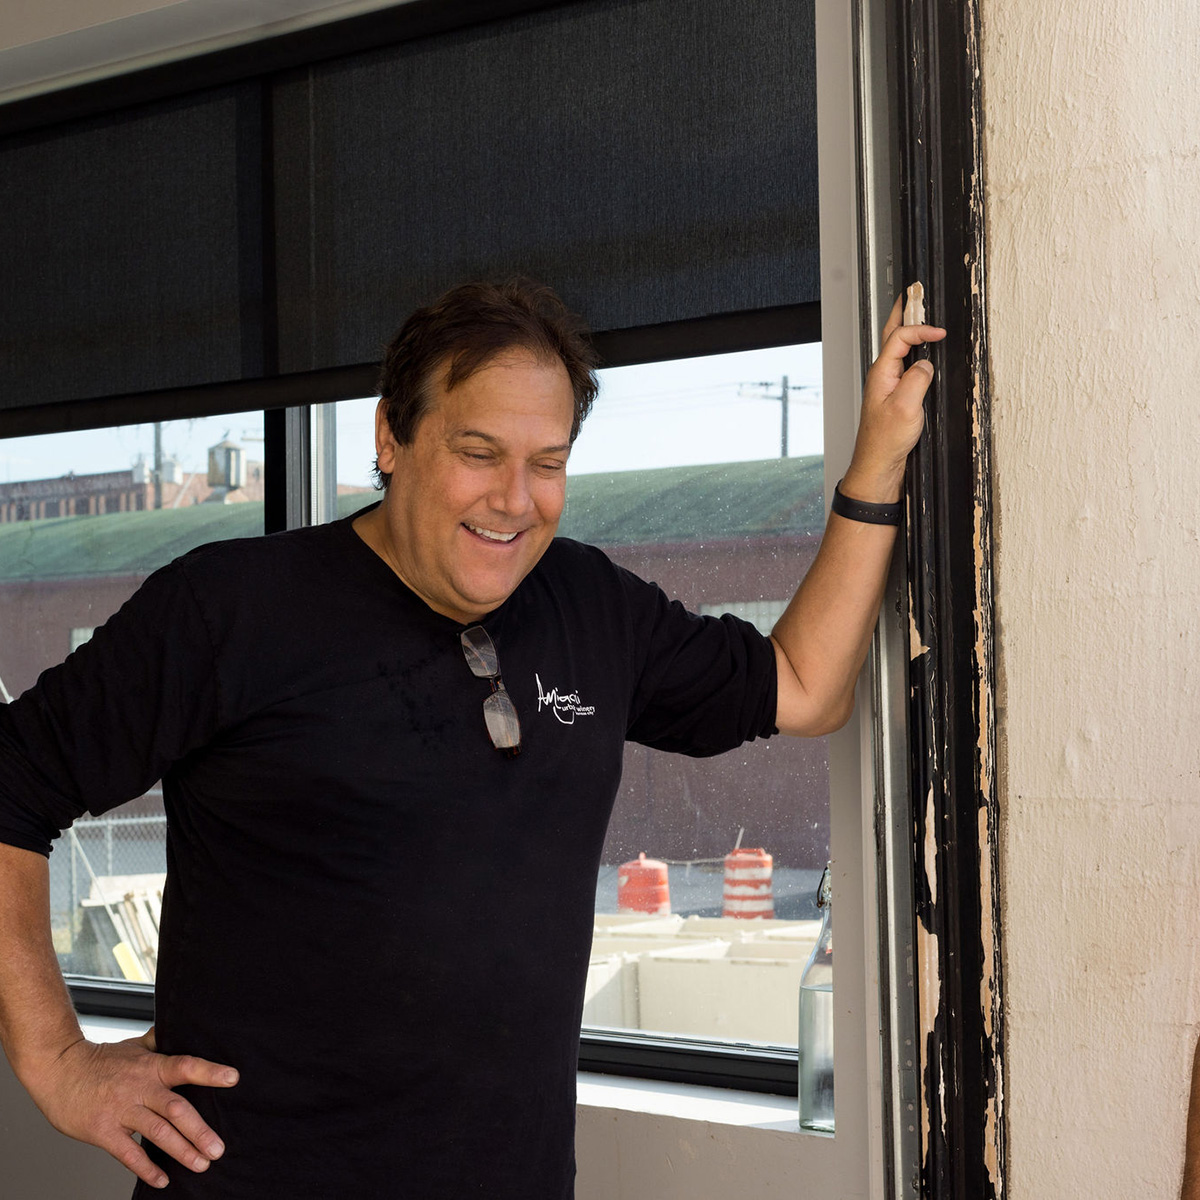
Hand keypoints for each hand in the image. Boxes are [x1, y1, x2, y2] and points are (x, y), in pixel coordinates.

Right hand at [24, 1026, 237, 1189]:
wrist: (59, 1069)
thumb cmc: (100, 1059)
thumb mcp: (135, 1045)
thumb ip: (161, 1042)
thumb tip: (185, 1029)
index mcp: (152, 1066)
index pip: (186, 1066)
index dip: (210, 1072)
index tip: (233, 1078)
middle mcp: (140, 1088)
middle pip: (176, 1109)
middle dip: (199, 1131)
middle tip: (218, 1148)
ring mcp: (121, 1110)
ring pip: (157, 1133)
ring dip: (181, 1151)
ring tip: (201, 1164)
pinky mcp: (103, 1131)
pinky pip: (128, 1153)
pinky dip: (146, 1168)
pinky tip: (163, 1179)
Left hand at [841, 292, 946, 502]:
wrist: (878, 468)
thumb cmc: (885, 443)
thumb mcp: (905, 407)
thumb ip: (917, 379)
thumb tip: (926, 365)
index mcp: (881, 373)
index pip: (900, 337)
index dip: (920, 329)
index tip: (940, 332)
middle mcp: (882, 377)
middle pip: (892, 336)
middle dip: (903, 312)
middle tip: (913, 294)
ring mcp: (888, 387)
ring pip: (898, 350)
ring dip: (908, 330)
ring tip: (917, 313)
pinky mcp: (896, 399)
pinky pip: (906, 368)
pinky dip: (915, 353)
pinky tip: (922, 355)